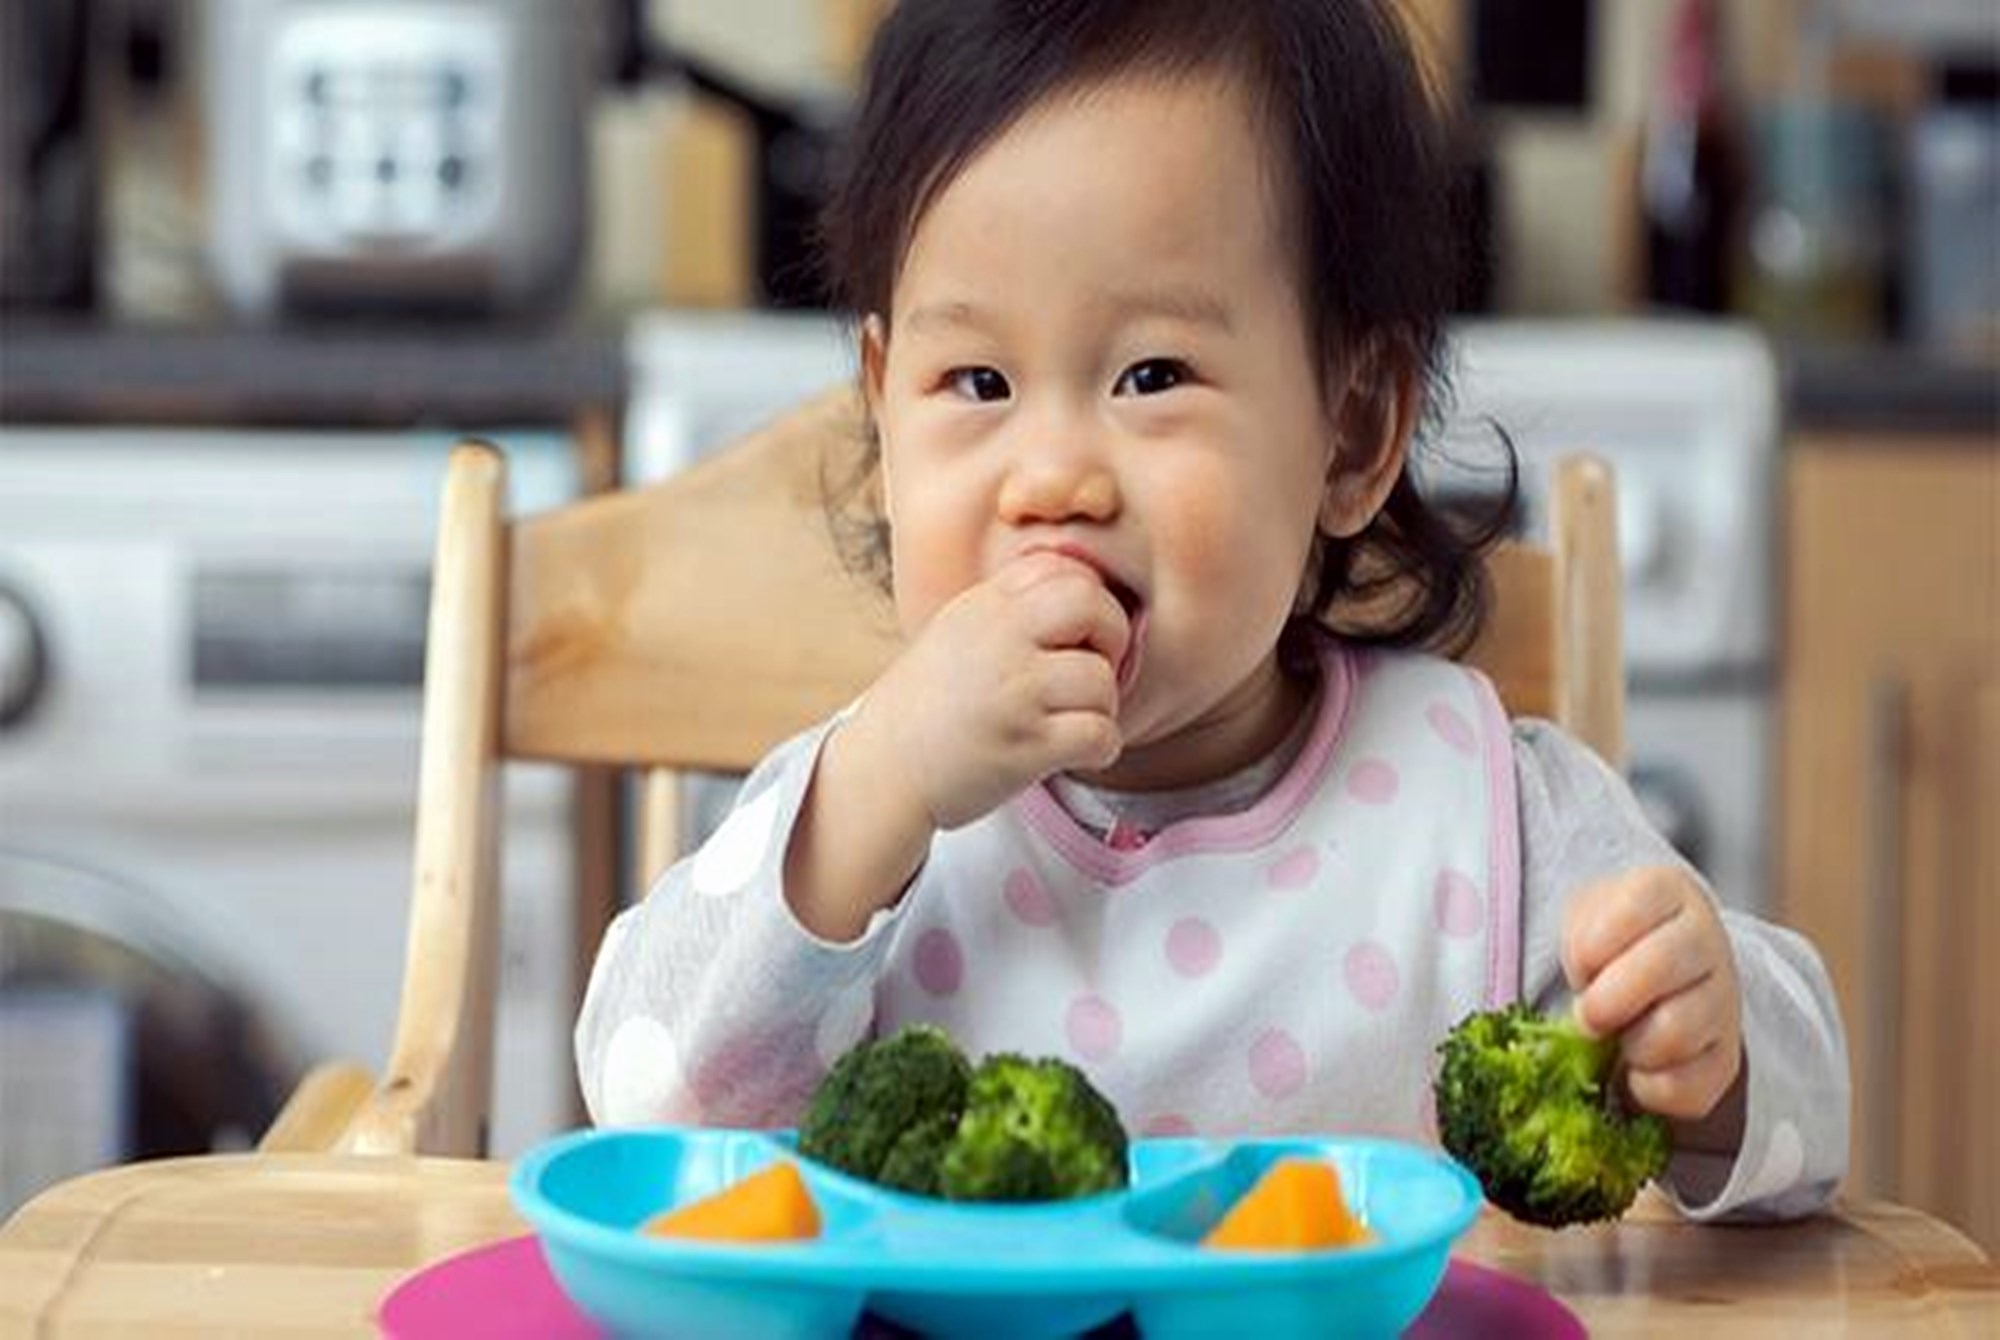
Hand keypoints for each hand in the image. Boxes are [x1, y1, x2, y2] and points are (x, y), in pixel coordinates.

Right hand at [858, 550, 1130, 829]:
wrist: (883, 768)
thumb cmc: (926, 706)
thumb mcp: (957, 630)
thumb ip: (1012, 608)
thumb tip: (1084, 593)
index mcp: (986, 605)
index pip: (1066, 570)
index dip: (1088, 602)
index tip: (1076, 637)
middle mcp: (1000, 639)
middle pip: (1094, 606)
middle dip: (1111, 639)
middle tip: (1089, 672)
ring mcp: (1014, 691)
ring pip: (1102, 680)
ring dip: (1102, 707)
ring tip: (1070, 721)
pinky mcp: (1027, 745)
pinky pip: (1101, 734)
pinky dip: (1101, 748)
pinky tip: (1075, 752)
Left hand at [1561, 867, 1743, 1124]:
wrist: (1649, 974)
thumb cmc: (1610, 941)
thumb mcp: (1585, 916)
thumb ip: (1581, 942)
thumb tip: (1586, 1001)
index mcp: (1669, 893)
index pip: (1634, 906)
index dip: (1592, 944)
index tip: (1579, 963)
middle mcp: (1707, 941)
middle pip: (1659, 968)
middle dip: (1606, 1000)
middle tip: (1587, 1015)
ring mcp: (1724, 1000)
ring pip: (1675, 1032)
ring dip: (1630, 1044)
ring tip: (1620, 1037)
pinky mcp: (1725, 1059)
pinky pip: (1688, 1087)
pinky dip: (1648, 1087)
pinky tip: (1636, 1069)